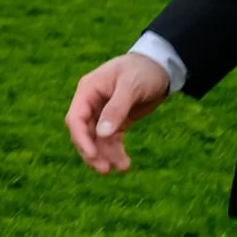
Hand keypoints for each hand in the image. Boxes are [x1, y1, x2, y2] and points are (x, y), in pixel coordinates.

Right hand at [64, 52, 172, 173]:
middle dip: (93, 152)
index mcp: (88, 90)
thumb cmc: (143, 69)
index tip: (93, 155)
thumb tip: (102, 134)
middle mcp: (91, 103)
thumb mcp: (131, 86)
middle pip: (83, 133)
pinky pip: (110, 141)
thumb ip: (116, 108)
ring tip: (123, 167)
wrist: (160, 67)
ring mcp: (102, 113)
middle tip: (106, 169)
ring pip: (97, 141)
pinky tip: (124, 164)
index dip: (81, 139)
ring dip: (106, 156)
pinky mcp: (115, 121)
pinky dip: (115, 153)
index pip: (76, 119)